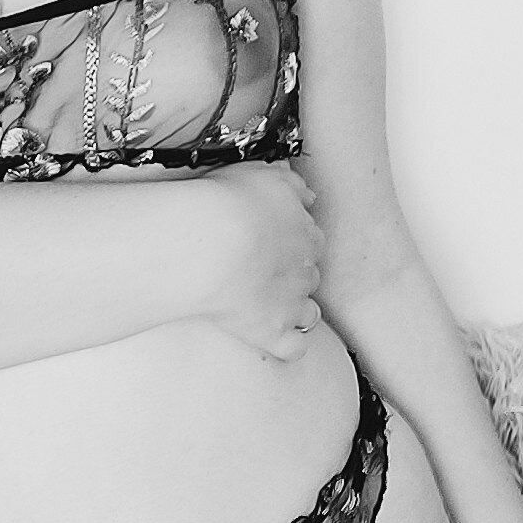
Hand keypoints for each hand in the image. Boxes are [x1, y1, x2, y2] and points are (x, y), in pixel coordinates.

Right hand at [205, 160, 324, 361]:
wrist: (210, 243)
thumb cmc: (228, 204)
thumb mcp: (264, 174)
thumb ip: (291, 183)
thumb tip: (307, 193)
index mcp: (304, 231)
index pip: (311, 239)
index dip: (292, 242)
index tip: (272, 243)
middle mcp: (304, 268)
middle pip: (310, 275)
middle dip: (293, 276)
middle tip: (261, 272)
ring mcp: (292, 302)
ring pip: (309, 312)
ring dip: (295, 310)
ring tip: (267, 306)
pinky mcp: (274, 331)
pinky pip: (293, 347)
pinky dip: (287, 345)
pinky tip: (273, 339)